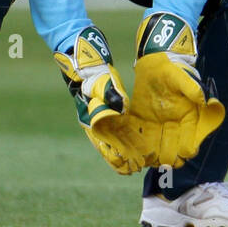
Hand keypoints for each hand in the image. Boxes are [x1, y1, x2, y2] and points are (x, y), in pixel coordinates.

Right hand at [54, 26, 145, 172]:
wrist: (84, 57)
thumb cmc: (90, 70)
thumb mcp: (99, 81)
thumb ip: (109, 94)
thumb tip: (120, 108)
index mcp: (91, 119)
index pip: (104, 144)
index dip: (114, 157)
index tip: (125, 168)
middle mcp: (97, 121)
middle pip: (113, 144)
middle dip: (125, 157)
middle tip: (139, 169)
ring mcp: (104, 115)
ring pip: (118, 136)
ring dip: (129, 147)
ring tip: (143, 159)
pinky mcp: (111, 108)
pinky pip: (122, 125)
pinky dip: (130, 134)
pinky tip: (142, 139)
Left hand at [127, 12, 224, 167]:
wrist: (154, 64)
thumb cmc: (172, 69)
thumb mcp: (181, 76)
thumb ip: (192, 88)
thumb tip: (206, 100)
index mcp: (189, 118)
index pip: (190, 141)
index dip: (187, 150)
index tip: (181, 154)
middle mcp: (176, 126)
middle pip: (174, 150)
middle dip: (170, 158)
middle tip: (163, 163)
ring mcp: (160, 126)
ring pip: (159, 149)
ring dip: (154, 158)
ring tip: (148, 163)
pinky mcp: (144, 124)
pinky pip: (143, 140)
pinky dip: (139, 149)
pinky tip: (134, 156)